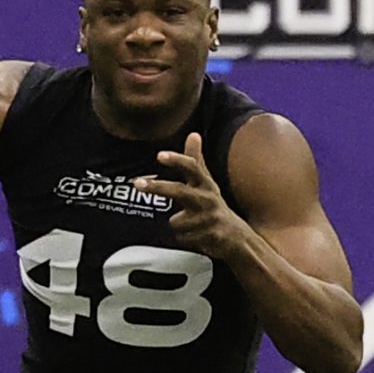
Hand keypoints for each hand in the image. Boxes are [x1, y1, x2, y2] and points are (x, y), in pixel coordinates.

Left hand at [132, 133, 246, 258]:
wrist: (236, 237)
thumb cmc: (213, 205)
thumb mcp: (206, 182)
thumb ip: (196, 160)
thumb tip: (193, 134)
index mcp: (205, 183)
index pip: (191, 167)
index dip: (176, 160)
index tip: (160, 155)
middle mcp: (208, 198)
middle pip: (178, 191)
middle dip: (157, 187)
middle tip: (137, 183)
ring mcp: (209, 218)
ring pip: (175, 221)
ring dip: (177, 225)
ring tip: (191, 226)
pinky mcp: (210, 236)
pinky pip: (182, 238)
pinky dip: (183, 239)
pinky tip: (195, 237)